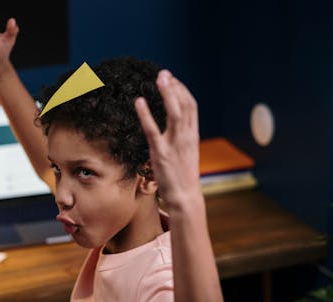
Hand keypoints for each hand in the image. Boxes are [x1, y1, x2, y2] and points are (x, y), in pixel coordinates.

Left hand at [134, 70, 200, 205]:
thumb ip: (182, 137)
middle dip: (175, 87)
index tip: (173, 79)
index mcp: (193, 135)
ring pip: (174, 113)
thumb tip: (175, 126)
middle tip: (164, 73)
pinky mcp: (160, 154)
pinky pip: (152, 130)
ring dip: (167, 94)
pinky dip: (146, 115)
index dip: (182, 90)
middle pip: (184, 105)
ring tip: (159, 79)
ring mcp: (174, 144)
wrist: (185, 197)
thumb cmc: (183, 176)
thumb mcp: (186, 153)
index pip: (192, 107)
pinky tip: (139, 102)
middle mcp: (186, 137)